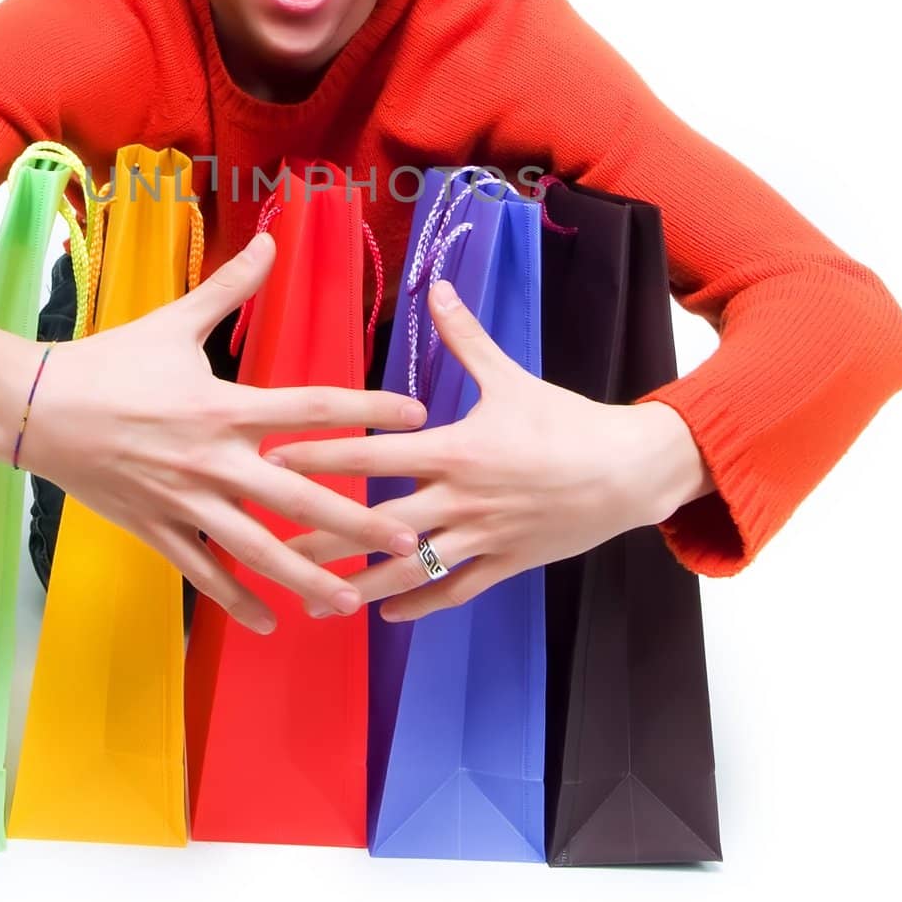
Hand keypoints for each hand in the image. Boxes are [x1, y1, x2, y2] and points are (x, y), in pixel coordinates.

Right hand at [13, 231, 427, 634]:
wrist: (34, 407)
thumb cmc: (108, 362)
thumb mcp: (174, 321)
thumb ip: (231, 287)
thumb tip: (271, 239)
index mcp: (224, 405)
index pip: (312, 408)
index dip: (368, 409)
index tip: (416, 417)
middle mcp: (212, 459)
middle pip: (297, 495)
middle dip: (354, 521)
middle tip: (405, 539)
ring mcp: (184, 501)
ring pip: (256, 548)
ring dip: (306, 576)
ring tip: (350, 600)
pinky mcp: (156, 529)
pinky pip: (204, 572)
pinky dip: (237, 600)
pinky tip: (272, 623)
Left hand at [274, 276, 708, 622]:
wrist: (629, 471)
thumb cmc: (566, 422)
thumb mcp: (510, 377)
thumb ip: (464, 337)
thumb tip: (435, 287)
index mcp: (455, 450)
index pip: (374, 456)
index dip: (321, 459)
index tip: (272, 462)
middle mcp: (461, 500)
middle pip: (377, 522)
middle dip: (323, 535)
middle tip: (272, 545)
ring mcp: (481, 538)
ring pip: (409, 567)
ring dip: (360, 584)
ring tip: (315, 597)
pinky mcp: (505, 564)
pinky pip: (454, 591)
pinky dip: (419, 603)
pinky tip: (386, 615)